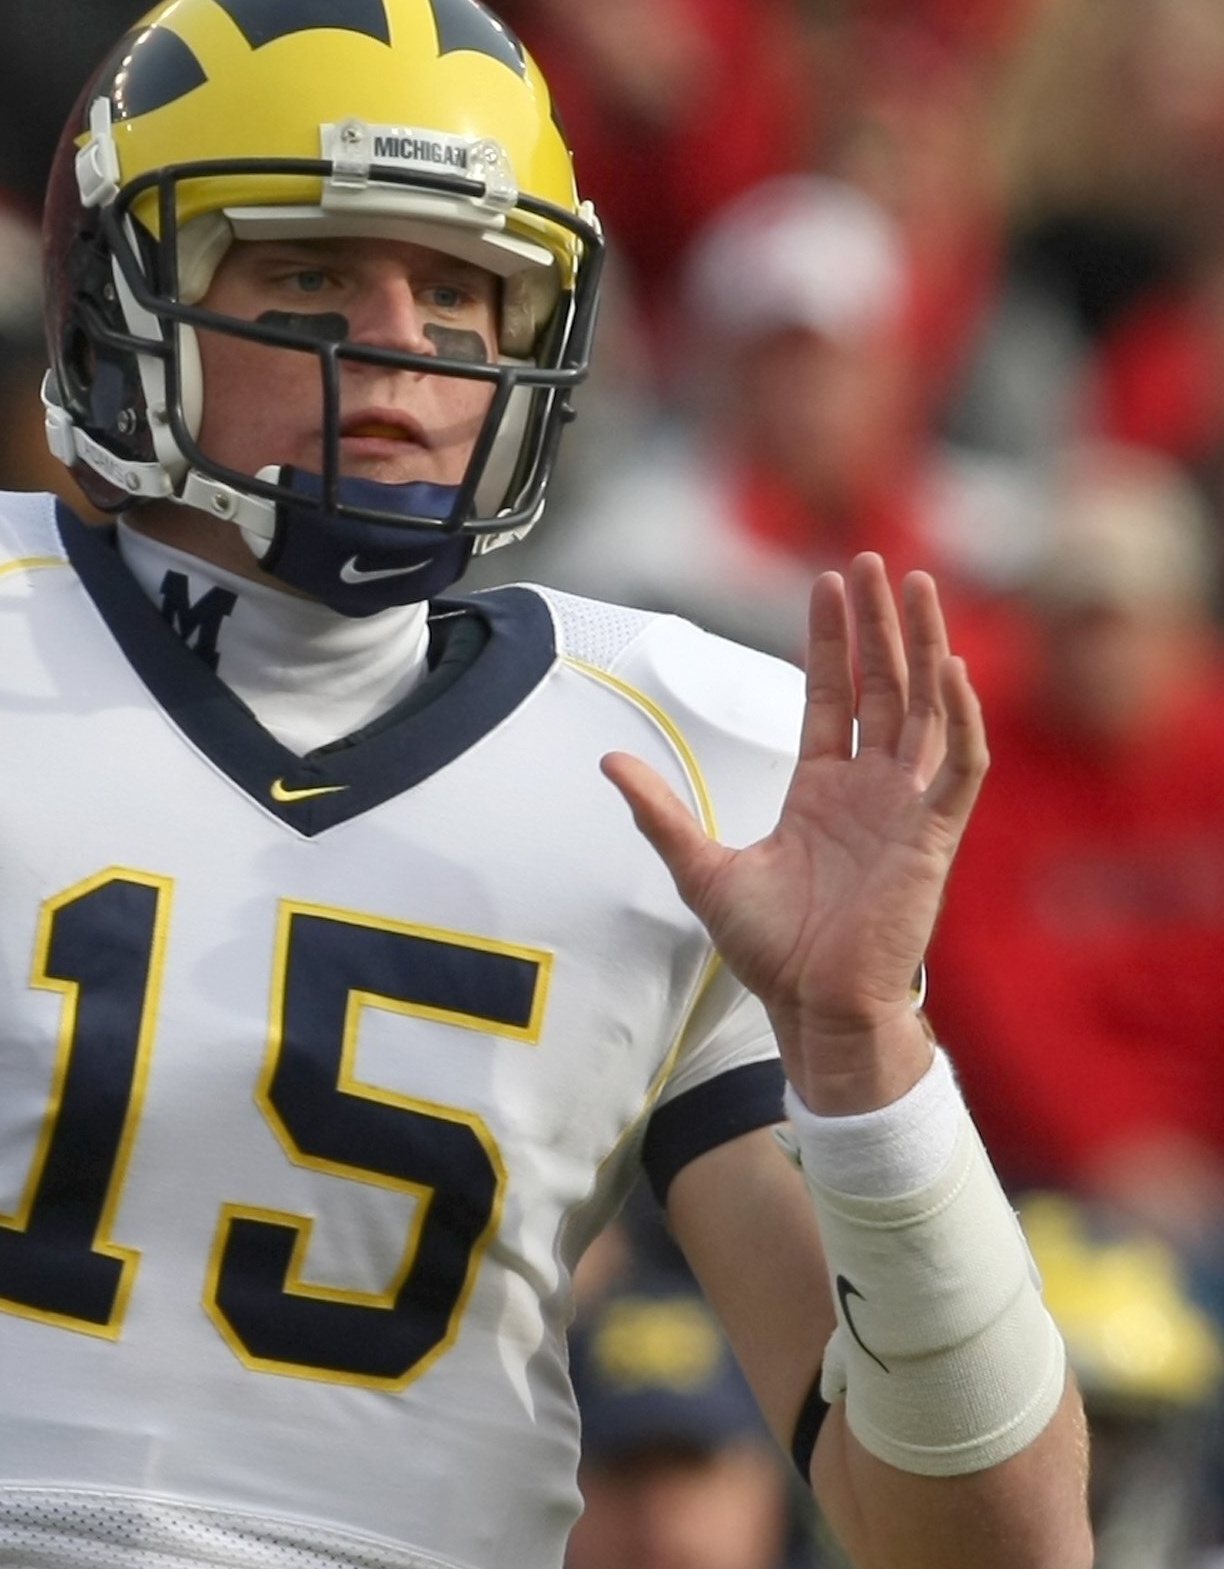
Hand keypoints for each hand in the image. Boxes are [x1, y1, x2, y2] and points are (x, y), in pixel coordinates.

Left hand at [603, 555, 986, 1111]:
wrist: (811, 1008)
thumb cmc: (770, 952)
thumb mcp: (701, 869)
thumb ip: (660, 812)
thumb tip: (608, 763)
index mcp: (822, 791)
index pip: (833, 696)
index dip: (832, 642)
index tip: (827, 585)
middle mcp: (871, 790)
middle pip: (881, 686)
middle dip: (878, 623)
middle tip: (870, 559)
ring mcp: (906, 809)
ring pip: (925, 708)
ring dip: (924, 646)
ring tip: (917, 585)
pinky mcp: (933, 838)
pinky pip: (959, 767)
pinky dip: (961, 718)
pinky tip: (950, 669)